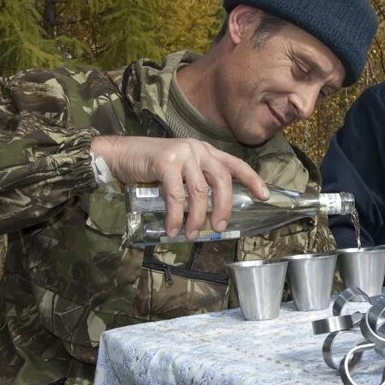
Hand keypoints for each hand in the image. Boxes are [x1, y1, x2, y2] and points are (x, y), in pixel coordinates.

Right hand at [91, 136, 267, 239]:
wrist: (119, 154)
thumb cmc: (150, 166)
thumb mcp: (180, 170)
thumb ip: (195, 182)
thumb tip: (209, 213)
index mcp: (205, 151)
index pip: (235, 164)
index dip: (252, 180)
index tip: (265, 196)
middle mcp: (198, 149)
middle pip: (222, 180)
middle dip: (223, 208)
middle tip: (218, 228)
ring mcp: (182, 154)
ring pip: (199, 191)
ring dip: (197, 217)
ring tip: (191, 234)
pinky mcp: (165, 161)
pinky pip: (176, 195)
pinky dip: (175, 216)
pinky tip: (173, 228)